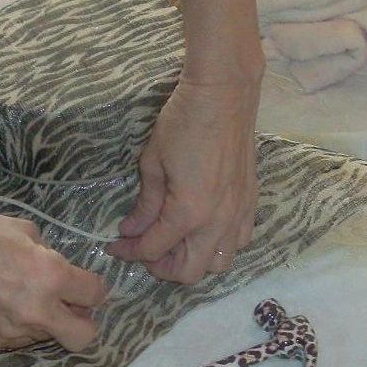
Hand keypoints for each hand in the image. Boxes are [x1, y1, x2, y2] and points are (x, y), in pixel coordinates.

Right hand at [0, 204, 105, 351]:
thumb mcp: (21, 228)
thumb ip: (45, 252)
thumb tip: (52, 263)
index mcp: (50, 276)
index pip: (95, 294)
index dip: (95, 287)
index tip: (87, 283)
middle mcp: (37, 311)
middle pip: (84, 336)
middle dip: (84, 321)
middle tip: (71, 305)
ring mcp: (13, 331)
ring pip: (49, 336)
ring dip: (48, 320)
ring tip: (25, 296)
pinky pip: (20, 338)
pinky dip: (20, 324)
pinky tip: (2, 303)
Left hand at [107, 79, 258, 283]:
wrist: (224, 95)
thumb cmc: (182, 122)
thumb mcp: (152, 162)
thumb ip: (145, 204)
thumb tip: (132, 230)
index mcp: (188, 213)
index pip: (154, 249)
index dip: (130, 251)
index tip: (115, 244)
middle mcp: (218, 223)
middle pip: (189, 272)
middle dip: (161, 267)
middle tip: (143, 249)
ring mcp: (239, 215)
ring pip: (219, 264)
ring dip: (193, 260)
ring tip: (174, 241)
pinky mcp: (251, 203)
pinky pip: (239, 243)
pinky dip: (218, 246)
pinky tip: (202, 229)